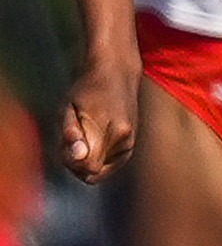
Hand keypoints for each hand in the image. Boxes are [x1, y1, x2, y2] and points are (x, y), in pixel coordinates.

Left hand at [60, 51, 137, 182]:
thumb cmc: (88, 88)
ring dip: (87, 161)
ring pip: (101, 170)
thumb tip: (78, 157)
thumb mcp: (69, 108)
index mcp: (111, 129)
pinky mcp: (132, 143)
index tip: (66, 147)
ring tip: (82, 138)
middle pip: (94, 171)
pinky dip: (97, 160)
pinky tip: (92, 142)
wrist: (117, 73)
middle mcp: (126, 138)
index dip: (73, 163)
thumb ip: (71, 134)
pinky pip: (110, 166)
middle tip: (71, 140)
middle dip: (77, 163)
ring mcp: (131, 141)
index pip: (89, 167)